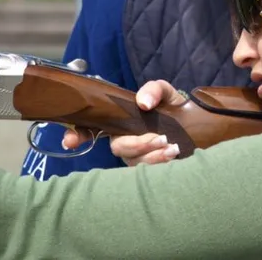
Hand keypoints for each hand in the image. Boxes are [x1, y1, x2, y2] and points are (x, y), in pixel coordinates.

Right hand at [61, 79, 186, 166]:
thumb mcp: (163, 90)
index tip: (69, 142)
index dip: (77, 135)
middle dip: (138, 145)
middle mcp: (122, 139)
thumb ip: (153, 90)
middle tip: (161, 138)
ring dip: (153, 156)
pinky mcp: (148, 168)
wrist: (192, 122)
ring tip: (173, 147)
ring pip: (134, 162)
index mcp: (118, 121)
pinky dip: (161, 164)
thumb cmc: (170, 105)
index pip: (90, 129)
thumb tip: (143, 102)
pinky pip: (147, 172)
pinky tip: (174, 155)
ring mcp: (134, 156)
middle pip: (118, 148)